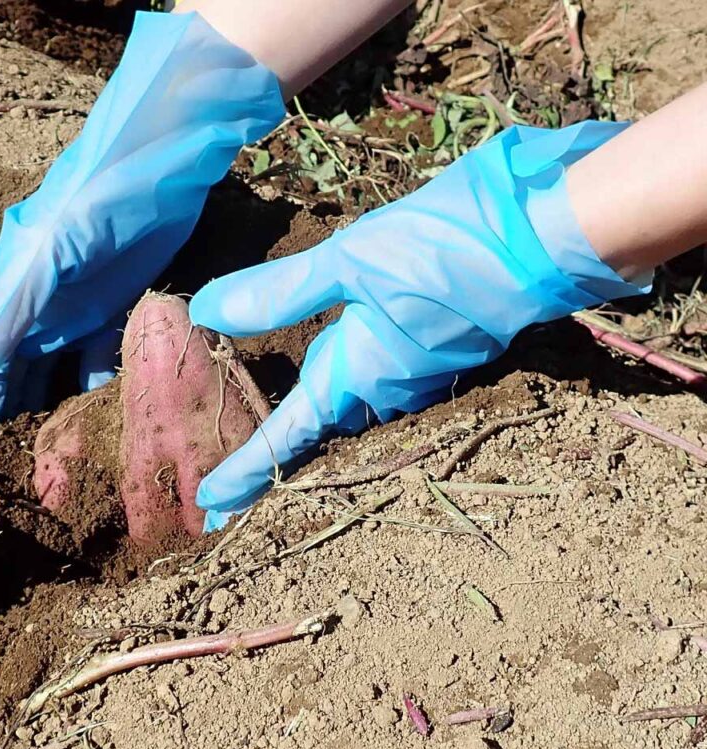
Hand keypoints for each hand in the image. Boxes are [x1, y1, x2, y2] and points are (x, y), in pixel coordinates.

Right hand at [0, 11, 282, 423]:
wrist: (165, 155)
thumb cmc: (98, 197)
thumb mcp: (47, 253)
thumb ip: (11, 315)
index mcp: (11, 281)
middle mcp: (38, 296)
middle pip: (16, 361)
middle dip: (11, 403)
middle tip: (12, 452)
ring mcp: (79, 301)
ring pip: (56, 361)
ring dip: (52, 398)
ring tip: (54, 443)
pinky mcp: (119, 302)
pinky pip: (101, 352)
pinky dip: (97, 379)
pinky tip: (99, 405)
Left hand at [191, 121, 650, 524]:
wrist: (545, 239)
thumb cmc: (444, 247)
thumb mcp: (349, 261)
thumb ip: (279, 293)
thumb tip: (205, 311)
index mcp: (360, 373)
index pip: (289, 434)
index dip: (247, 470)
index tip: (209, 508)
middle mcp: (389, 389)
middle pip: (320, 432)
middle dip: (276, 461)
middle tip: (229, 490)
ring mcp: (420, 376)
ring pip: (352, 409)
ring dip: (313, 428)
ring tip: (273, 442)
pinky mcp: (440, 355)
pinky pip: (380, 386)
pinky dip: (348, 390)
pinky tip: (336, 377)